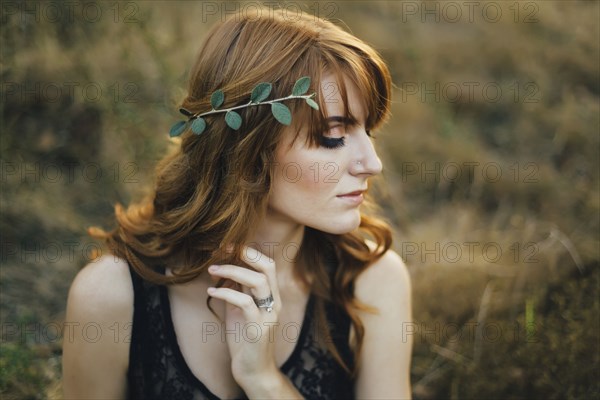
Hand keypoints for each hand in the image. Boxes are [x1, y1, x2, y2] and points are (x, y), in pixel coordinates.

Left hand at [207, 245, 281, 385]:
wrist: (253, 371)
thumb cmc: (244, 341)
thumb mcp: (239, 310)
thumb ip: (237, 291)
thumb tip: (225, 270)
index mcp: (272, 296)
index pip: (267, 264)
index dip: (248, 252)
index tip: (227, 246)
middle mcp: (274, 302)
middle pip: (268, 266)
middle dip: (246, 254)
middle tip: (223, 249)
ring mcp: (268, 315)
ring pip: (258, 281)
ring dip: (233, 271)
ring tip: (212, 269)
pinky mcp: (258, 328)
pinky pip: (244, 302)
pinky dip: (226, 292)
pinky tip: (211, 291)